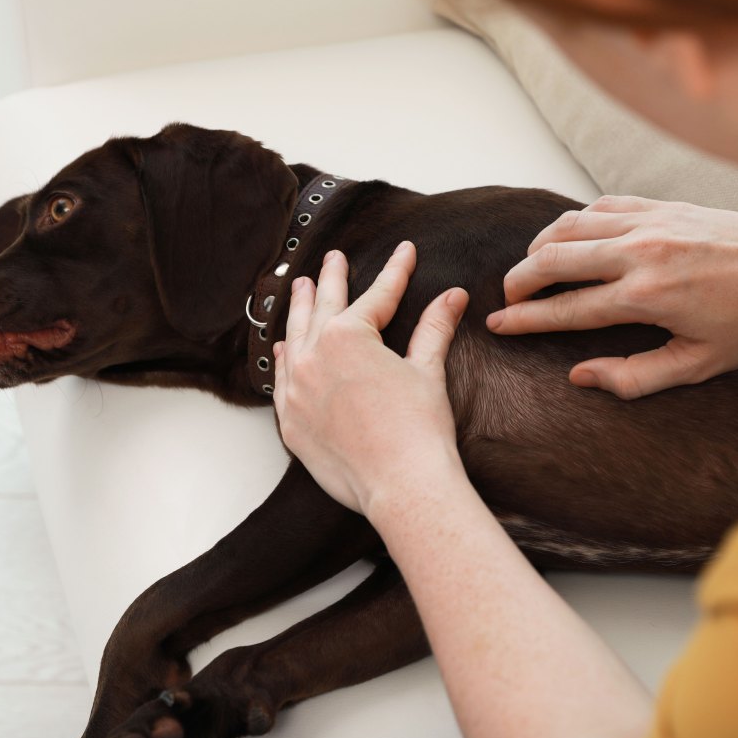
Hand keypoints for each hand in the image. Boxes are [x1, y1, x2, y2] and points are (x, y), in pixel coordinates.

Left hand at [273, 241, 468, 515]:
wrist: (402, 485)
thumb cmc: (419, 430)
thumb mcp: (427, 370)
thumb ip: (434, 328)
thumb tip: (454, 295)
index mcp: (348, 336)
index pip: (377, 296)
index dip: (396, 272)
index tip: (405, 251)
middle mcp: (313, 356)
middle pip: (324, 307)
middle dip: (333, 278)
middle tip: (334, 257)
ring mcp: (296, 390)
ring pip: (295, 338)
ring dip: (301, 310)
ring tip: (303, 287)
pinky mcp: (291, 422)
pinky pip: (282, 380)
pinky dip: (285, 358)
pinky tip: (285, 346)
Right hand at [487, 195, 737, 398]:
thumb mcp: (701, 364)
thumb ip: (636, 376)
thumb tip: (581, 377)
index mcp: (646, 297)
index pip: (566, 309)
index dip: (524, 320)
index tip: (497, 325)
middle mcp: (640, 252)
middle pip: (554, 259)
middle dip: (520, 279)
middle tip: (507, 297)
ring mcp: (651, 222)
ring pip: (571, 224)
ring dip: (542, 246)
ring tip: (531, 267)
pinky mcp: (664, 205)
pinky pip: (602, 205)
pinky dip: (576, 221)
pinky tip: (571, 236)